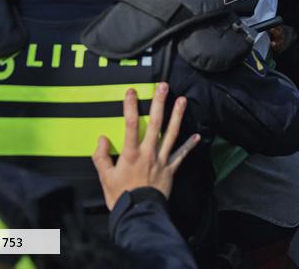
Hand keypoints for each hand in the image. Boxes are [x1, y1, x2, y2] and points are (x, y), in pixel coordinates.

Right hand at [92, 82, 199, 210]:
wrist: (139, 213)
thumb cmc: (120, 195)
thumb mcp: (105, 177)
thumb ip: (101, 156)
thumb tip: (102, 138)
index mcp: (131, 153)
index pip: (130, 124)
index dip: (131, 106)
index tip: (132, 91)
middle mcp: (148, 153)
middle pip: (155, 123)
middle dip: (159, 103)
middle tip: (164, 86)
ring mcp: (162, 160)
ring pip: (171, 134)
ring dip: (178, 116)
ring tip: (182, 100)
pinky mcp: (171, 169)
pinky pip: (182, 156)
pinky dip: (189, 146)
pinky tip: (197, 136)